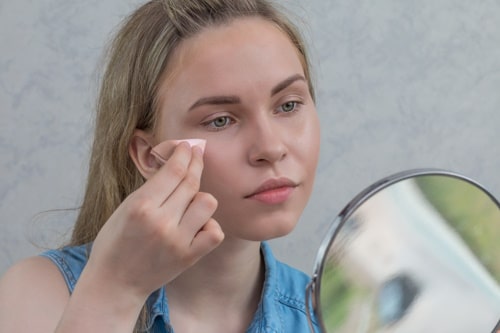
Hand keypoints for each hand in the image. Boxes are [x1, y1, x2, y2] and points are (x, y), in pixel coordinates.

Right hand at [84, 142, 223, 300]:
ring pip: (207, 202)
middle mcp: (161, 222)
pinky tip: (198, 225)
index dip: (184, 153)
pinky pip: (215, 231)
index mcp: (140, 206)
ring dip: (200, 197)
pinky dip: (209, 225)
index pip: (173, 169)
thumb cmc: (116, 242)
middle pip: (191, 182)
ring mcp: (177, 240)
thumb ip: (152, 188)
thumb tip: (177, 163)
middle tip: (196, 156)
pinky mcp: (189, 257)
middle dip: (195, 163)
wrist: (115, 283)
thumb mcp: (125, 208)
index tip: (188, 146)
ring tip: (190, 202)